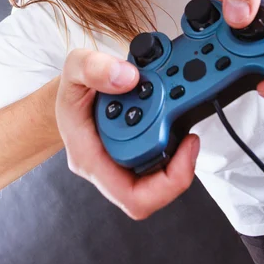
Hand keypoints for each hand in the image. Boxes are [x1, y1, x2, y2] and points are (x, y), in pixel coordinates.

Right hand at [55, 49, 199, 219]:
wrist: (73, 91)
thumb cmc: (71, 88)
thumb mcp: (74, 67)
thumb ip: (93, 68)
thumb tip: (127, 79)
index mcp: (90, 159)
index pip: (134, 196)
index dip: (167, 180)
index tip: (185, 143)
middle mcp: (109, 167)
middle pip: (153, 189)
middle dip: (179, 163)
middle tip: (191, 134)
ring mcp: (123, 162)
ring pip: (160, 175)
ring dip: (180, 151)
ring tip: (185, 117)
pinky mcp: (136, 152)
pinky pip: (161, 156)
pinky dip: (173, 135)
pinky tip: (177, 113)